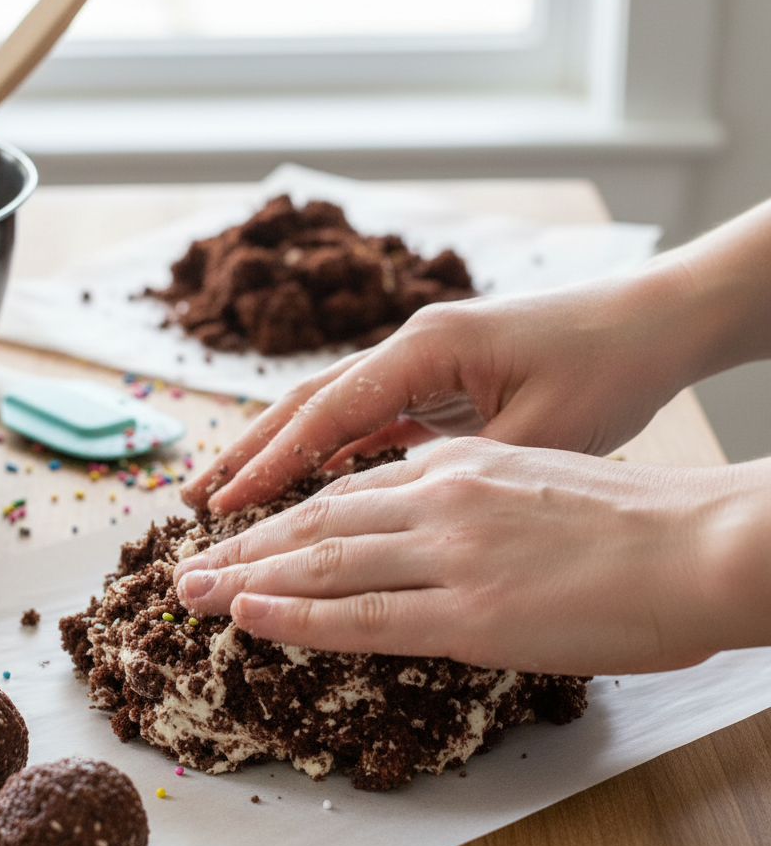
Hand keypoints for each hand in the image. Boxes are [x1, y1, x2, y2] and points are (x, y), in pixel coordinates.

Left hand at [175, 438, 765, 675]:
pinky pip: (360, 614)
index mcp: (459, 467)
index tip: (241, 537)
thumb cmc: (640, 521)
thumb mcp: (538, 483)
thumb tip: (429, 533)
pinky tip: (247, 615)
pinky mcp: (469, 613)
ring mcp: (449, 554)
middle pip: (315, 523)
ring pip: (321, 563)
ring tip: (190, 594)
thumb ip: (473, 504)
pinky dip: (294, 614)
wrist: (705, 541)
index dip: (285, 516)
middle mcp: (440, 499)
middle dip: (242, 547)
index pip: (348, 492)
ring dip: (246, 580)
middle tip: (186, 568)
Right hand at [181, 270, 700, 514]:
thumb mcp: (541, 431)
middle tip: (194, 500)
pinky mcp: (436, 385)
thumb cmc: (605, 368)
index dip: (271, 462)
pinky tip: (307, 488)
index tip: (224, 507)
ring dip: (280, 455)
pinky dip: (330, 457)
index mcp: (425, 348)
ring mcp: (420, 366)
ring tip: (230, 498)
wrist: (651, 324)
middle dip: (249, 453)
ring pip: (331, 414)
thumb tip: (397, 521)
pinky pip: (368, 424)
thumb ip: (463, 475)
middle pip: (307, 404)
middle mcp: (410, 349)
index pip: (327, 410)